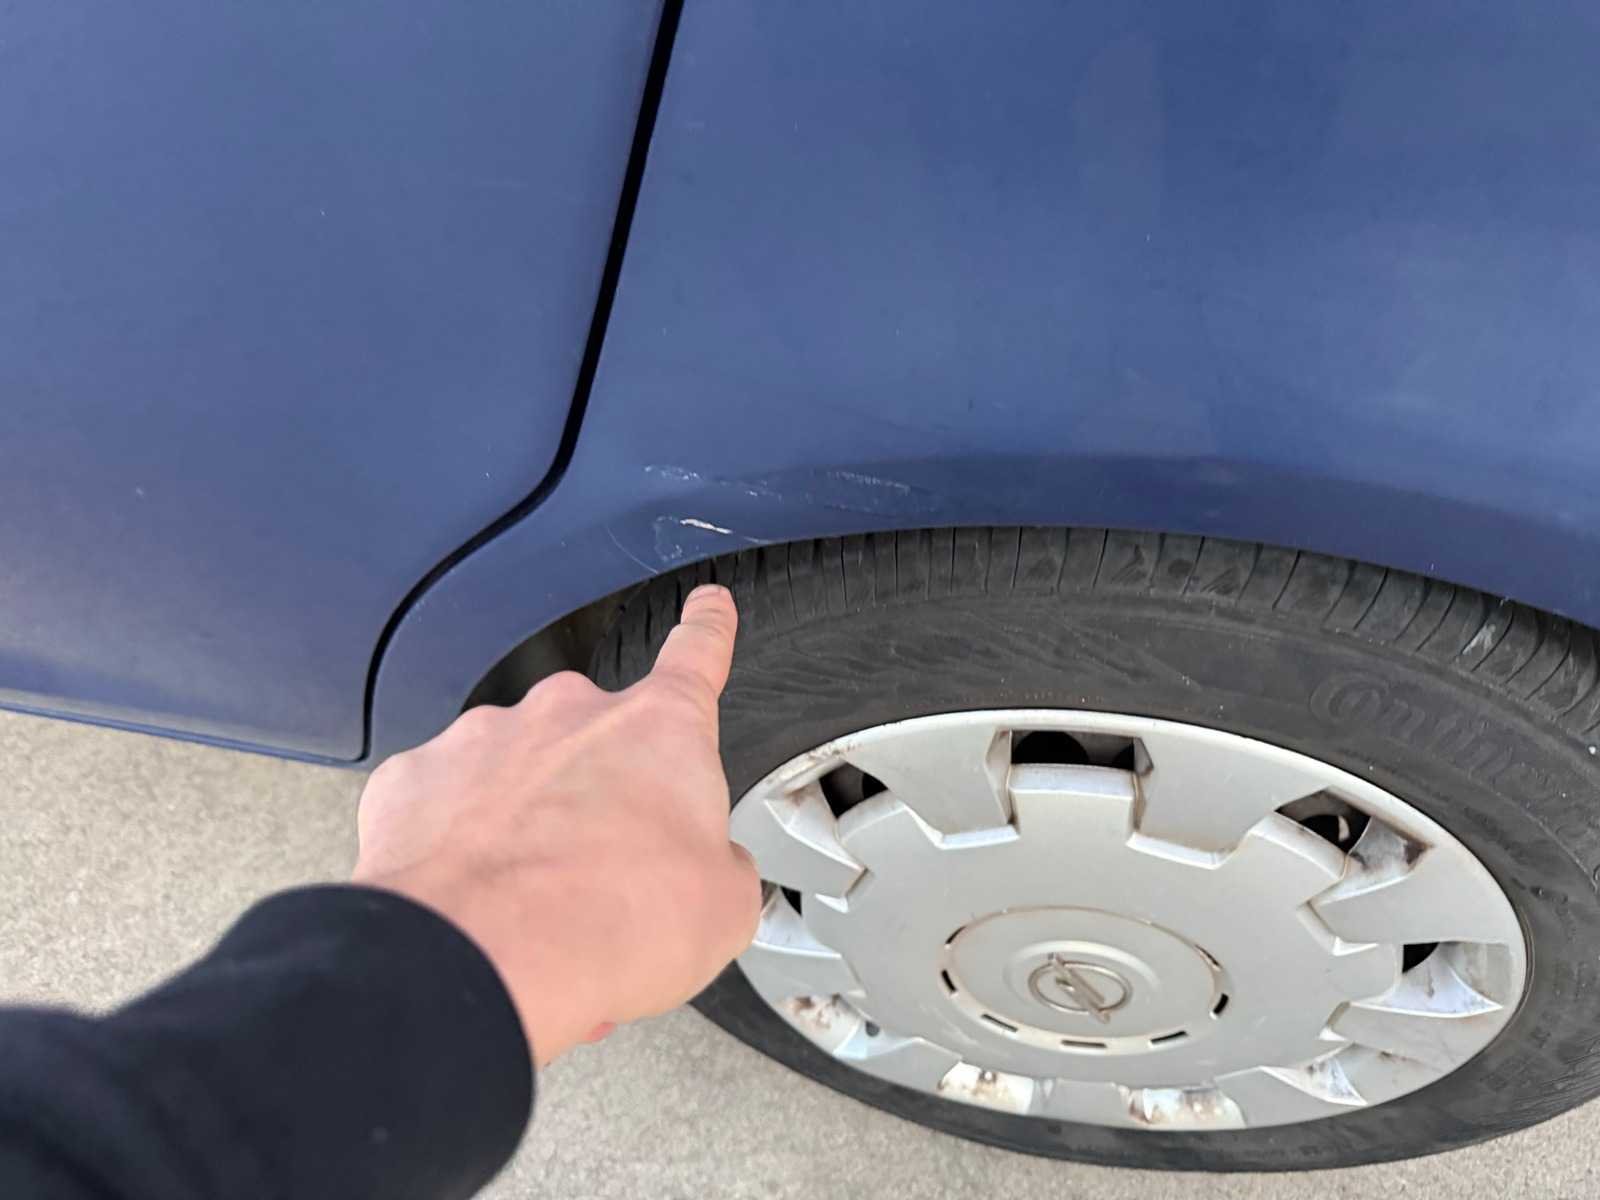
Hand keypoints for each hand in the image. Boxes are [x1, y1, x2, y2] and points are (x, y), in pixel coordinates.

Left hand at [352, 585, 760, 1064]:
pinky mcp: (415, 780)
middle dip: (603, 798)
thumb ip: (722, 869)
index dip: (707, 631)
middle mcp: (568, 714)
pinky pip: (447, 805)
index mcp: (656, 730)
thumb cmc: (605, 925)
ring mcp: (484, 739)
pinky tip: (473, 899)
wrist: (477, 960)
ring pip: (519, 776)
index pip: (696, 657)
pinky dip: (459, 847)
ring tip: (535, 905)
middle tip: (606, 876)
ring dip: (530, 827)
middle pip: (597, 742)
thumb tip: (709, 874)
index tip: (707, 608)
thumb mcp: (722, 911)